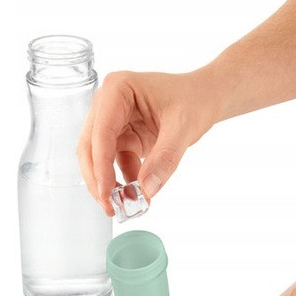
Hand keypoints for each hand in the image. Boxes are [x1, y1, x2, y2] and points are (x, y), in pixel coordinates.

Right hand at [76, 70, 217, 215]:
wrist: (206, 96)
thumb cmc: (195, 99)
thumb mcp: (183, 127)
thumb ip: (165, 158)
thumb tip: (147, 188)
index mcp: (117, 89)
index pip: (101, 132)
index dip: (101, 166)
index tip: (107, 193)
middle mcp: (108, 103)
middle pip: (90, 147)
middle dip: (98, 179)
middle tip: (110, 206)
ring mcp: (113, 121)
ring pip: (98, 158)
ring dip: (107, 183)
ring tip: (121, 206)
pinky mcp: (122, 137)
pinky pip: (115, 163)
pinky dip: (122, 181)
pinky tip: (135, 196)